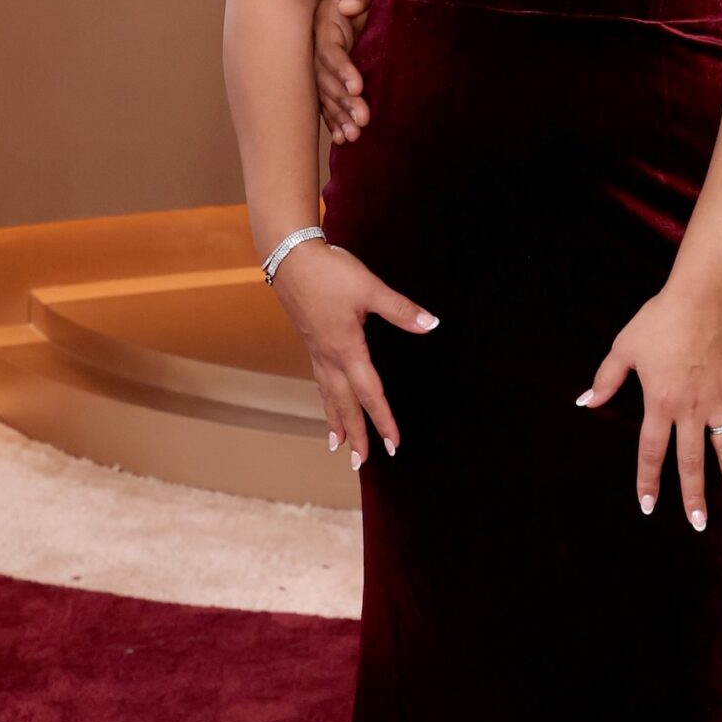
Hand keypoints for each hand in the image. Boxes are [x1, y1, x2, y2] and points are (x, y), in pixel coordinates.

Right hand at [269, 239, 439, 468]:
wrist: (289, 255)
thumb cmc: (329, 271)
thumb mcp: (370, 289)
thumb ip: (401, 310)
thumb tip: (431, 324)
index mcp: (347, 350)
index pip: (370, 394)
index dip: (383, 420)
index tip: (393, 445)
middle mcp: (329, 358)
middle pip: (345, 405)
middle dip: (355, 436)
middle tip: (361, 465)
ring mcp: (317, 352)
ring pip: (328, 396)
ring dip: (335, 422)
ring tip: (337, 447)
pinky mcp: (310, 342)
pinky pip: (319, 381)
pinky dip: (325, 400)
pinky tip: (328, 403)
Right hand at [315, 0, 379, 142]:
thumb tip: (349, 6)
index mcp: (326, 22)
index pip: (330, 50)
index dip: (342, 69)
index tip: (359, 87)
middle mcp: (321, 45)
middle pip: (325, 78)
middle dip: (342, 102)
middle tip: (363, 122)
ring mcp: (325, 61)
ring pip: (326, 94)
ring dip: (338, 117)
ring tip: (354, 137)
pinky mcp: (333, 74)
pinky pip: (329, 99)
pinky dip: (335, 119)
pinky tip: (343, 139)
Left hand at [577, 287, 721, 526]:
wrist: (700, 298)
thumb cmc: (659, 321)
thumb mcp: (624, 348)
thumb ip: (606, 379)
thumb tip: (586, 401)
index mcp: (659, 404)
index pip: (652, 452)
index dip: (649, 481)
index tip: (648, 506)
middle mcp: (690, 409)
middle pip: (692, 462)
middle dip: (695, 496)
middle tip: (699, 523)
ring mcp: (719, 400)